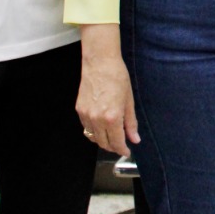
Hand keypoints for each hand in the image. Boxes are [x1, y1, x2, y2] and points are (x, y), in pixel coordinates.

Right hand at [77, 39, 138, 156]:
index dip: (122, 150)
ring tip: (112, 136)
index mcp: (112, 117)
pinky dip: (94, 131)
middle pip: (103, 143)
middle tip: (121, 145)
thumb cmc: (117, 77)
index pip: (116, 142)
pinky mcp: (79, 110)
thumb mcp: (129, 101)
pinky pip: (86, 127)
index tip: (127, 151)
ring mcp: (86, 115)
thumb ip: (131, 123)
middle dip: (113, 147)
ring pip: (93, 137)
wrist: (100, 62)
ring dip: (102, 140)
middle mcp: (97, 119)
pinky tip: (102, 126)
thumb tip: (135, 139)